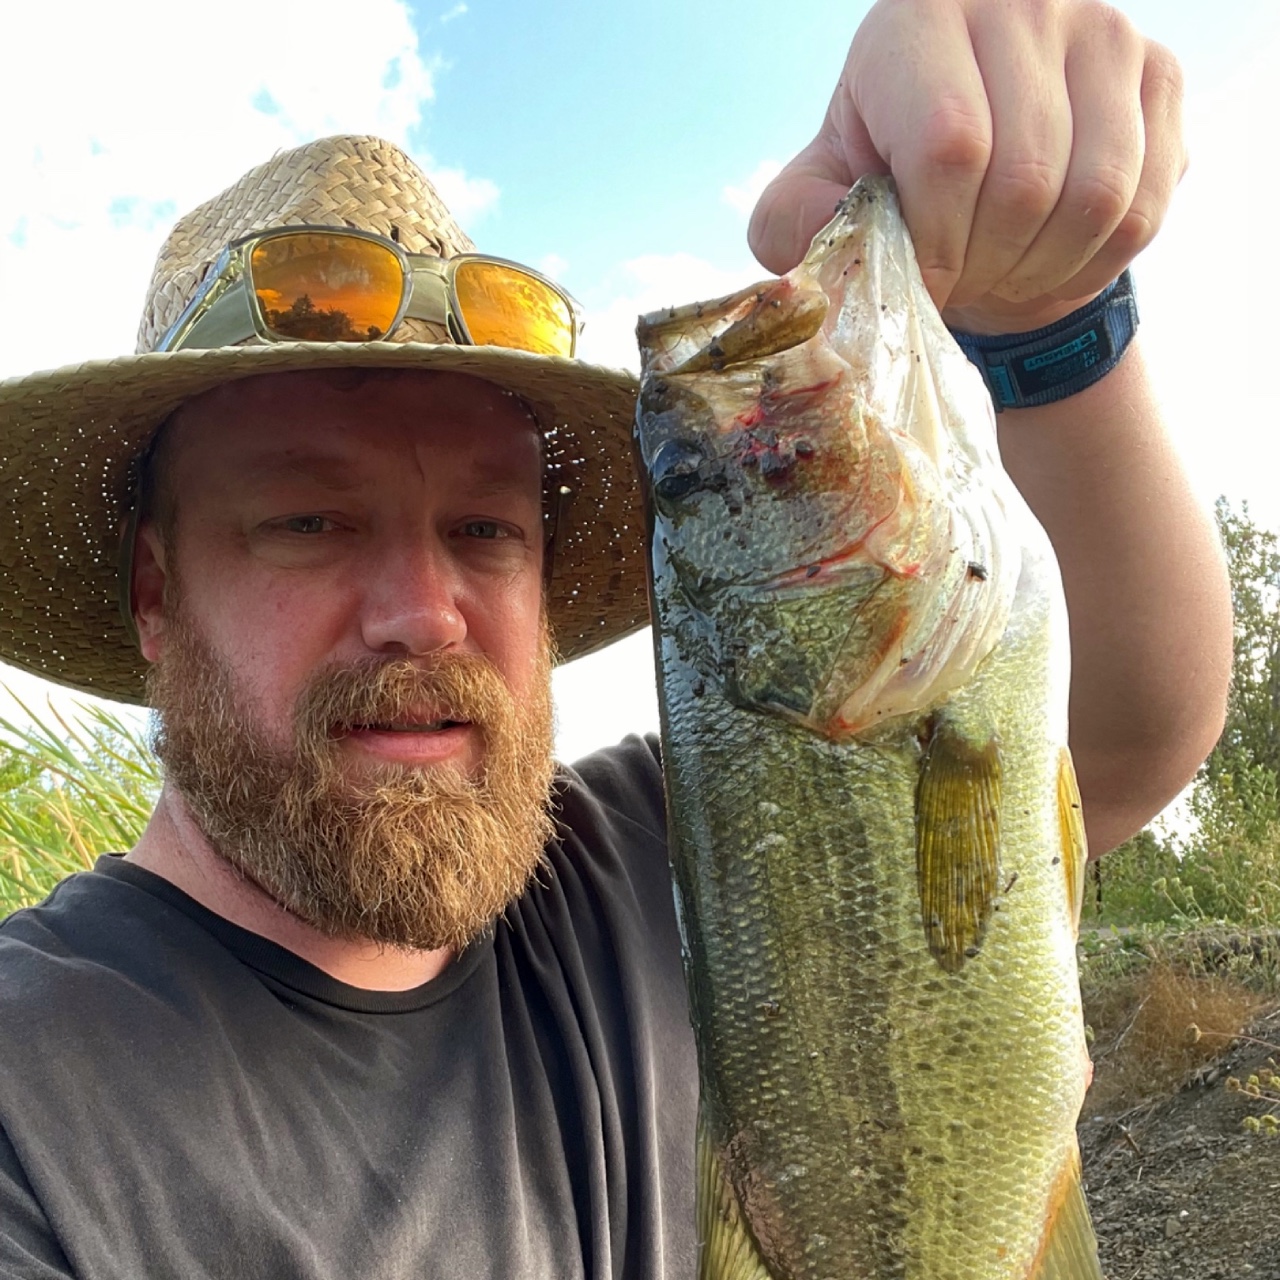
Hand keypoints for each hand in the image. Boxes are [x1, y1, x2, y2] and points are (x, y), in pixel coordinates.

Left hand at [748, 0, 1186, 333]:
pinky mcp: (1160, 74)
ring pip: (1094, 196)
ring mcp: (1103, 32)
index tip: (921, 278)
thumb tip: (830, 246)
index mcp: (919, 17)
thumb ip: (794, 222)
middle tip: (961, 279)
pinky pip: (1143, 205)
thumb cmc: (885, 176)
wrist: (975, 165)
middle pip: (1024, 179)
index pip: (950, 145)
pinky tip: (1050, 257)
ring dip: (1040, 267)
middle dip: (985, 263)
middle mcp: (1022, 1)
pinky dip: (1093, 261)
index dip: (935, 242)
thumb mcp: (817, 196)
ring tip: (1001, 271)